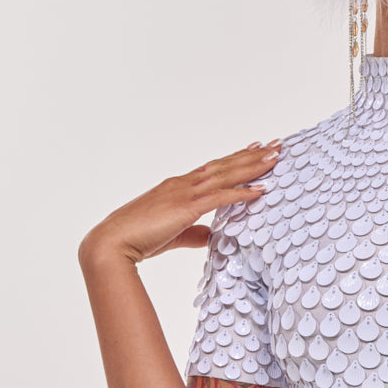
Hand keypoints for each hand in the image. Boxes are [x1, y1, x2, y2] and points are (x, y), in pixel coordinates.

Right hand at [78, 138, 282, 267]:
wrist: (112, 242)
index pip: (212, 168)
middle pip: (224, 165)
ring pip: (226, 174)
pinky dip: (242, 192)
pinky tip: (261, 189)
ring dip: (252, 165)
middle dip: (251, 155)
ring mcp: (184, 193)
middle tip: (275, 145)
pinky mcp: (186, 208)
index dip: (235, 159)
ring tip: (275, 156)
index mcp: (177, 187)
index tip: (254, 148)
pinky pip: (221, 197)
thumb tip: (211, 235)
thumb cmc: (137, 238)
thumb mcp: (172, 234)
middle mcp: (183, 184)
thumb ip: (194, 233)